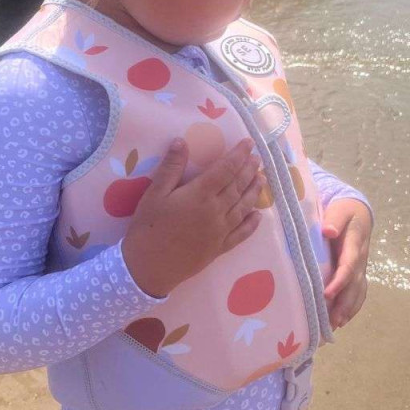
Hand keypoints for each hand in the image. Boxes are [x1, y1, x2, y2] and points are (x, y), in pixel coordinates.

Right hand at [122, 136, 264, 298]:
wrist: (147, 268)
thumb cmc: (148, 227)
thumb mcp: (154, 193)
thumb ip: (171, 167)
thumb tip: (182, 141)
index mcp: (200, 195)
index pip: (226, 169)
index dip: (239, 155)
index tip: (249, 143)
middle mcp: (216, 211)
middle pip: (237, 186)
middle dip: (249, 170)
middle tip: (258, 158)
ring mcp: (220, 231)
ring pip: (243, 207)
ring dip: (254, 192)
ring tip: (262, 179)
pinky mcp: (219, 248)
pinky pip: (241, 234)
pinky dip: (252, 224)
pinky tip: (258, 216)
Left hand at [321, 198, 372, 329]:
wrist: (359, 213)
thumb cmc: (345, 211)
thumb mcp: (340, 210)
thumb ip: (334, 219)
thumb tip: (328, 230)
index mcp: (354, 244)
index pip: (348, 265)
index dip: (339, 281)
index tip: (327, 294)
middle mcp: (360, 259)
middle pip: (354, 285)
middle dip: (344, 304)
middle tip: (332, 321)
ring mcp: (361, 268)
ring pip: (358, 292)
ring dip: (348, 309)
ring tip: (334, 326)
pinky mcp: (358, 273)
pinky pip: (359, 292)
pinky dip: (352, 307)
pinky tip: (341, 321)